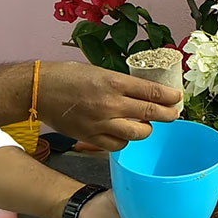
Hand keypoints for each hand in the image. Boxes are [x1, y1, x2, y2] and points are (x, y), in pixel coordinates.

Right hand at [38, 62, 181, 150]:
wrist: (39, 90)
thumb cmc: (69, 76)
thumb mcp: (101, 72)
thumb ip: (123, 84)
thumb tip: (147, 92)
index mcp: (114, 82)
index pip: (151, 91)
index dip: (169, 97)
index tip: (178, 98)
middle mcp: (110, 103)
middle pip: (150, 113)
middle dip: (167, 115)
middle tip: (173, 114)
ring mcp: (100, 122)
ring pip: (137, 133)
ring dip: (146, 129)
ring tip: (146, 124)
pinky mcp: (90, 136)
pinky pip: (118, 145)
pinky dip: (125, 140)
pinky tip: (124, 133)